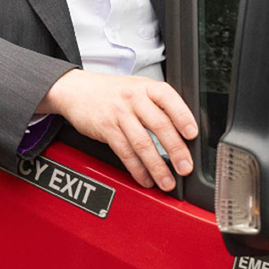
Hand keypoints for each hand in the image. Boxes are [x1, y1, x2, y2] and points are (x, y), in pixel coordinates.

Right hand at [39, 70, 197, 190]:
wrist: (75, 90)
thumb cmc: (111, 92)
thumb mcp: (137, 87)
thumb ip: (158, 105)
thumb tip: (183, 131)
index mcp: (146, 86)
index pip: (169, 99)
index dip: (183, 116)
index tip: (192, 135)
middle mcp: (134, 98)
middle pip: (159, 125)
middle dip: (175, 149)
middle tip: (185, 167)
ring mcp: (119, 114)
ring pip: (142, 143)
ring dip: (157, 166)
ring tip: (167, 181)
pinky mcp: (106, 128)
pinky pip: (125, 152)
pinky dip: (136, 169)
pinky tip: (145, 178)